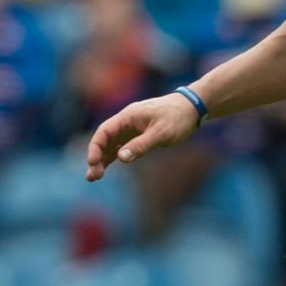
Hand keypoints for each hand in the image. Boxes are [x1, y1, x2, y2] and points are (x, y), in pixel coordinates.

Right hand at [85, 92, 200, 181]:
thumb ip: (141, 144)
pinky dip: (114, 157)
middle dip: (97, 157)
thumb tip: (121, 158)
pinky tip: (105, 168)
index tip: (92, 162)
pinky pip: (121, 147)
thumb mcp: (161, 132)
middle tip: (92, 176)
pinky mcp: (139, 136)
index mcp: (129, 116)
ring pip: (112, 145)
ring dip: (102, 159)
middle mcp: (127, 122)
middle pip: (105, 140)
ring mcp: (132, 129)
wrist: (192, 108)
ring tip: (94, 177)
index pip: (105, 131)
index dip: (95, 146)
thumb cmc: (178, 117)